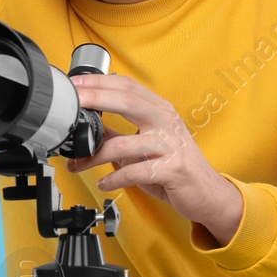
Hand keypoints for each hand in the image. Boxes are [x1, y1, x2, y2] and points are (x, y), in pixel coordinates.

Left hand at [64, 73, 244, 245]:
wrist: (207, 193)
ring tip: (77, 165)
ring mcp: (171, 145)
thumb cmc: (174, 166)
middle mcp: (166, 122)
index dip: (99, 82)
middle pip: (127, 102)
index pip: (127, 86)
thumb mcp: (145, 143)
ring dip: (94, 157)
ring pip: (123, 144)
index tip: (75, 84)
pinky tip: (103, 183)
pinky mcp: (172, 169)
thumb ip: (118, 133)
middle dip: (95, 99)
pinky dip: (114, 179)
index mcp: (159, 110)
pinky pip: (134, 172)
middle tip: (69, 106)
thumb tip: (85, 124)